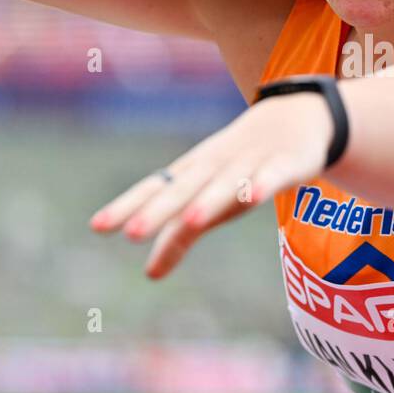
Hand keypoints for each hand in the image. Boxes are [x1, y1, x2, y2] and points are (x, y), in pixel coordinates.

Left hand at [88, 92, 333, 278]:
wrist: (296, 117)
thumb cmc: (239, 168)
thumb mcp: (208, 202)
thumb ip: (178, 238)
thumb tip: (149, 275)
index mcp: (192, 175)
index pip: (155, 190)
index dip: (127, 206)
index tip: (98, 227)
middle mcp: (214, 168)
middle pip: (183, 189)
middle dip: (158, 211)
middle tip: (130, 233)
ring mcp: (249, 164)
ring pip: (225, 184)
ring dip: (207, 201)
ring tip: (189, 221)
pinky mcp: (284, 164)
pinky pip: (271, 175)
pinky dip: (262, 183)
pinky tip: (254, 197)